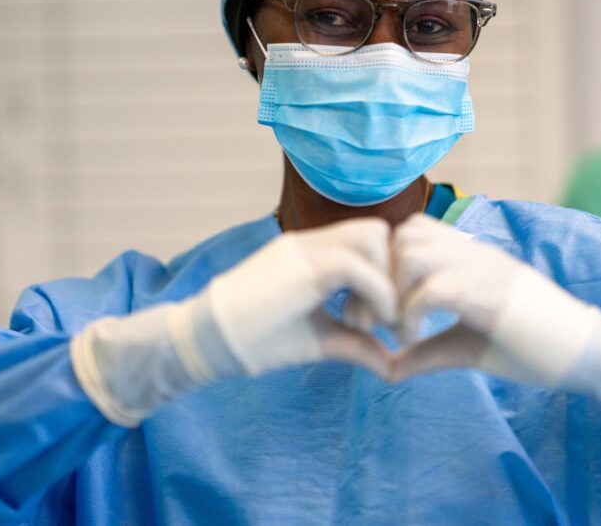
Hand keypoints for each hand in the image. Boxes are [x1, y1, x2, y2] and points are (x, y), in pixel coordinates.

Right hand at [72, 218, 396, 426]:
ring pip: (374, 238)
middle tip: (386, 319)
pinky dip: (376, 294)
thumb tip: (394, 367)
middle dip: (395, 273)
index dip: (389, 274)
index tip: (386, 317)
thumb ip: (357, 344)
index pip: (372, 240)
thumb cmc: (257, 341)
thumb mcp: (319, 340)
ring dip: (387, 280)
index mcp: (316, 252)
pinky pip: (356, 265)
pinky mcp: (300, 266)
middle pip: (379, 232)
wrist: (206, 341)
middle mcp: (313, 242)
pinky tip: (368, 324)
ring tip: (375, 323)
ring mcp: (306, 248)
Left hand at [390, 214, 600, 386]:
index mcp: (470, 257)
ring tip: (401, 329)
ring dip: (395, 292)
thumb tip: (386, 369)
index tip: (386, 309)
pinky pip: (432, 289)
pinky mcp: (491, 294)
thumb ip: (427, 351)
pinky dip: (411, 315)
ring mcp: (484, 269)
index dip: (388, 266)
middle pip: (403, 236)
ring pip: (411, 252)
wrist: (589, 353)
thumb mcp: (467, 347)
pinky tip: (414, 340)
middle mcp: (474, 253)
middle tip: (384, 321)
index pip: (413, 230)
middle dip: (383, 278)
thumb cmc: (533, 349)